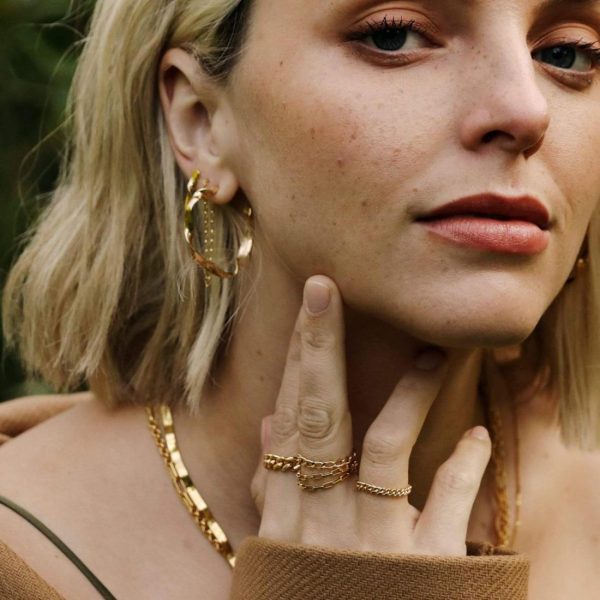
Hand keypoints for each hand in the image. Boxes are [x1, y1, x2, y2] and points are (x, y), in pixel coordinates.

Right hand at [250, 275, 491, 555]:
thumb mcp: (273, 556)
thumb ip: (270, 492)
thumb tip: (272, 422)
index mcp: (283, 519)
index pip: (290, 420)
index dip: (299, 357)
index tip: (313, 304)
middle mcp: (321, 523)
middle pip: (319, 418)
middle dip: (319, 348)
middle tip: (329, 290)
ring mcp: (374, 546)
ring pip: (386, 446)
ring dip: (409, 393)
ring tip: (435, 355)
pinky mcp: (426, 574)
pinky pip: (448, 506)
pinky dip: (463, 467)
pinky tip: (474, 437)